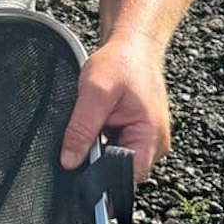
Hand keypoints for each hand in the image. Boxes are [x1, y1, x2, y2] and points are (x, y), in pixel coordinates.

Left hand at [59, 34, 171, 182]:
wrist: (133, 46)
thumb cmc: (121, 62)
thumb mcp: (95, 93)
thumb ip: (81, 129)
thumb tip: (69, 162)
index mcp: (151, 137)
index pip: (127, 177)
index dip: (102, 177)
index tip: (81, 167)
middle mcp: (154, 144)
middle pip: (119, 171)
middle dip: (98, 159)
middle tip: (89, 133)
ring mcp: (146, 141)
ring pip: (114, 160)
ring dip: (99, 147)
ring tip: (99, 120)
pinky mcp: (136, 136)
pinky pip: (115, 148)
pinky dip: (102, 139)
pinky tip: (101, 122)